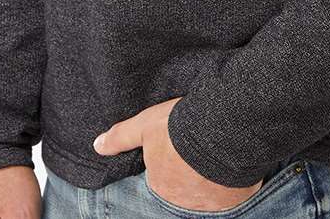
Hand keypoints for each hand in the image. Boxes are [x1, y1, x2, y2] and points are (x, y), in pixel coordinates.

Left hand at [93, 96, 263, 210]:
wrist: (222, 127)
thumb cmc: (181, 125)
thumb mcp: (146, 124)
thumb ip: (121, 137)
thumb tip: (98, 146)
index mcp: (160, 185)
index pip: (161, 179)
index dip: (169, 162)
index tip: (177, 149)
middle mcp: (182, 202)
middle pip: (183, 188)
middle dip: (187, 174)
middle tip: (194, 151)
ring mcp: (207, 204)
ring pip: (204, 193)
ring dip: (206, 180)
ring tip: (211, 156)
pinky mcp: (232, 202)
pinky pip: (228, 198)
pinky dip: (228, 186)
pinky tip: (228, 166)